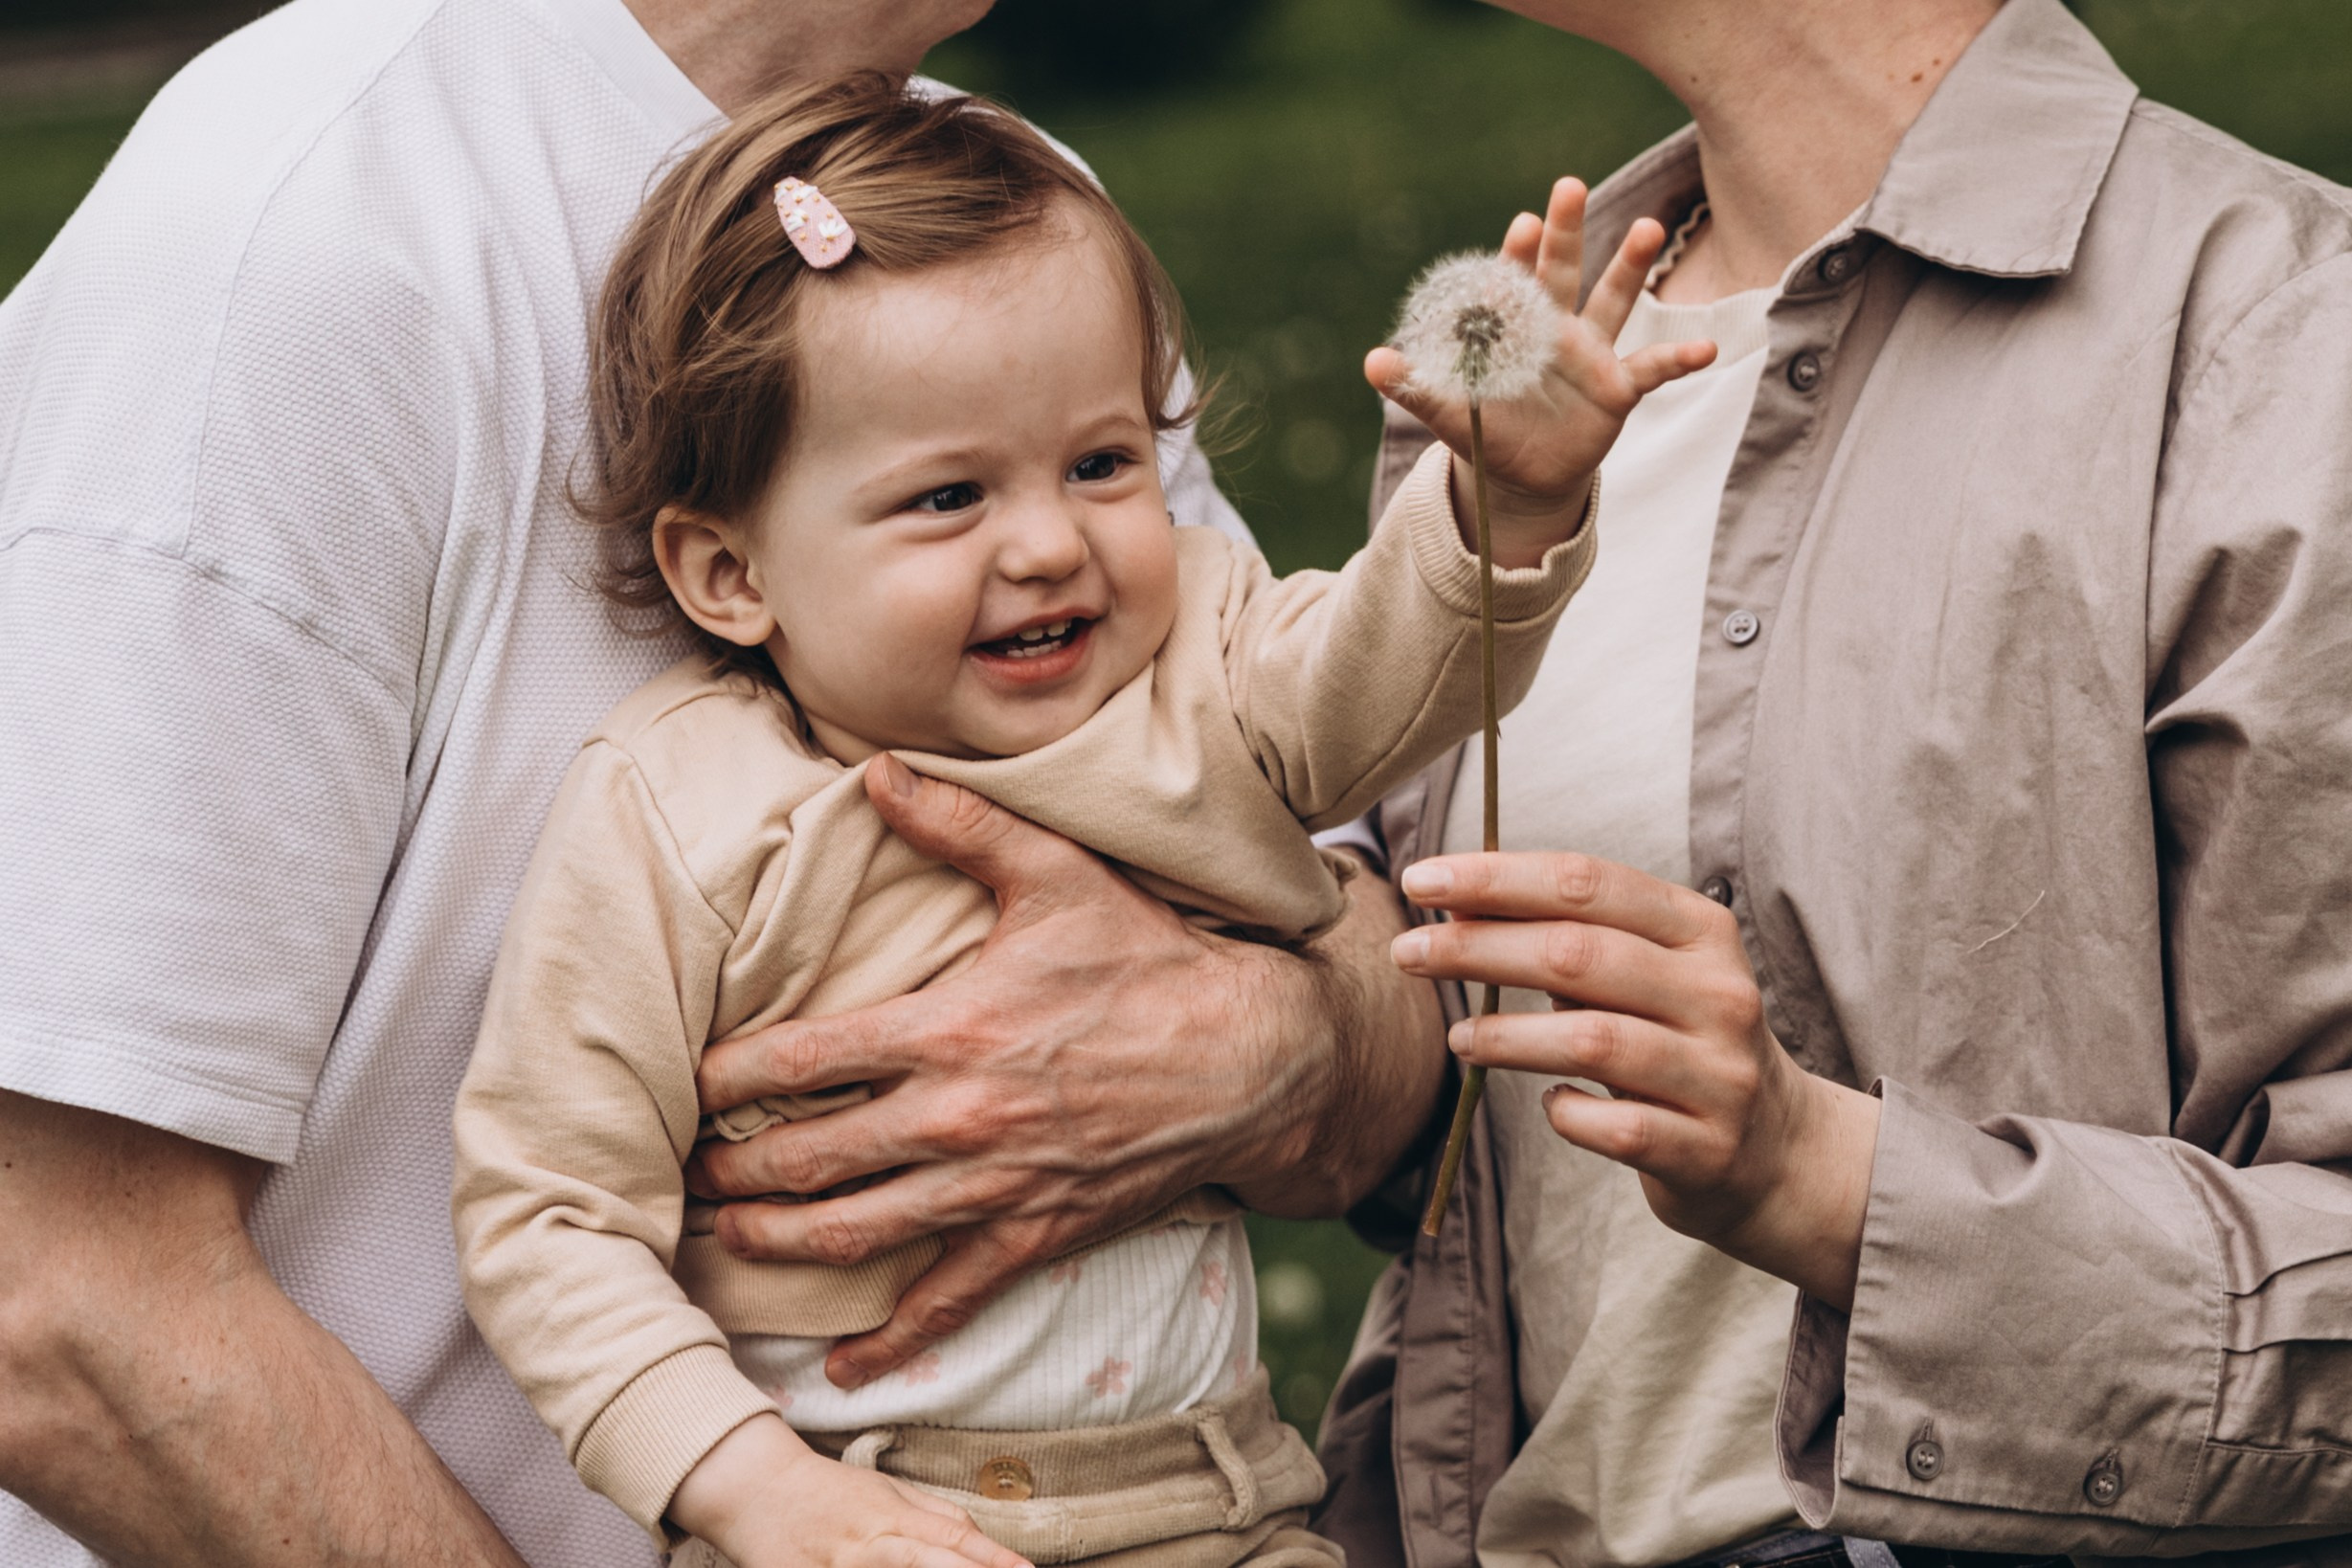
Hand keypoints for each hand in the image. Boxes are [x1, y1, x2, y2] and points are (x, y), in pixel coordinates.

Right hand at [670, 1415, 1025, 1567]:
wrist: (755, 1488)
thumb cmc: (829, 1492)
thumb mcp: (887, 1492)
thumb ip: (934, 1517)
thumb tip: (981, 1541)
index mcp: (893, 1516)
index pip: (954, 1540)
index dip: (993, 1560)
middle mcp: (871, 1544)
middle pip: (930, 1564)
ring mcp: (837, 1567)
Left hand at [687, 756, 1434, 1387]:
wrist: (1250, 1058)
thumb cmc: (1148, 961)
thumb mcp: (1055, 876)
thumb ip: (959, 825)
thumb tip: (877, 770)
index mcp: (946, 1028)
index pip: (802, 1060)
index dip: (728, 1077)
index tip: (686, 1085)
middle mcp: (955, 1118)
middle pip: (807, 1159)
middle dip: (733, 1168)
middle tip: (682, 1171)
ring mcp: (993, 1187)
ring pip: (854, 1235)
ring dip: (777, 1242)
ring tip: (725, 1236)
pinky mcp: (1034, 1236)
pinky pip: (947, 1303)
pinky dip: (891, 1344)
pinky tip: (841, 1370)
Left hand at [1365, 177, 1716, 567]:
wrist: (1524, 471)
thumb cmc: (1487, 427)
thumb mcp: (1449, 411)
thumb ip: (1416, 387)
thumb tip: (1373, 363)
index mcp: (1511, 326)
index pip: (1511, 280)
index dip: (1516, 254)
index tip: (1521, 225)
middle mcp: (1555, 325)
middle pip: (1561, 269)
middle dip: (1565, 230)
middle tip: (1567, 186)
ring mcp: (1592, 351)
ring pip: (1614, 299)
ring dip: (1630, 265)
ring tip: (1648, 227)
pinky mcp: (1618, 386)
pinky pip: (1653, 368)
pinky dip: (1680, 358)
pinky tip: (1706, 349)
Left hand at [1388, 852, 1880, 1308]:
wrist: (1779, 1152)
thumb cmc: (1684, 1043)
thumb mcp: (1653, 974)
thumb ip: (1574, 938)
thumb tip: (1461, 905)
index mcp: (1701, 931)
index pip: (1587, 883)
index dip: (1496, 877)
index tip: (1421, 878)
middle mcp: (1718, 994)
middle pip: (1577, 954)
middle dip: (1478, 948)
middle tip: (1408, 952)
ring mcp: (1717, 1075)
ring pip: (1590, 1041)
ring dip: (1506, 1035)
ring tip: (1457, 1037)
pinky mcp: (1705, 1149)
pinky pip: (1613, 1127)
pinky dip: (1565, 1113)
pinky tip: (1546, 1103)